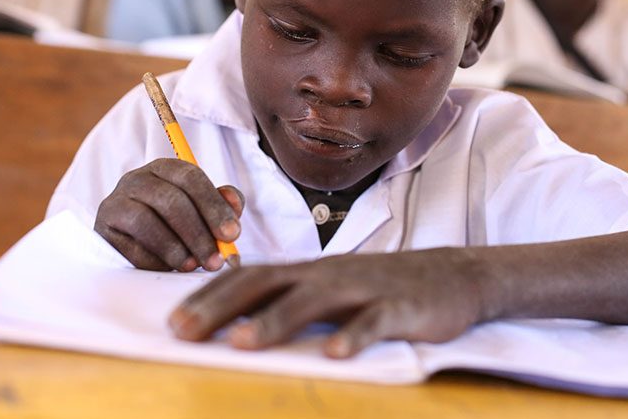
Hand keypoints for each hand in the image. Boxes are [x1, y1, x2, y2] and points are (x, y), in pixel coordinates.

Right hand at [95, 158, 243, 271]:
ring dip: (176, 249)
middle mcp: (137, 179)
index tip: (232, 234)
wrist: (132, 245)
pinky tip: (167, 269)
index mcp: (165, 168)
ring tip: (193, 266)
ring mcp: (115, 202)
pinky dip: (152, 260)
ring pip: (147, 222)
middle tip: (216, 260)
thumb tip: (235, 206)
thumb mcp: (201, 210)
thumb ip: (222, 204)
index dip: (214, 206)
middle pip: (171, 200)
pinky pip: (128, 246)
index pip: (191, 177)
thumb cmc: (175, 225)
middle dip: (198, 233)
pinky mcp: (102, 229)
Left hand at [168, 247, 484, 357]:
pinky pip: (375, 321)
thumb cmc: (385, 289)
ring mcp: (365, 287)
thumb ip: (295, 302)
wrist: (455, 277)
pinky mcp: (400, 306)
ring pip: (314, 299)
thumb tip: (240, 322)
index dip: (210, 297)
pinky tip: (335, 355)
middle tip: (184, 332)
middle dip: (223, 306)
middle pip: (269, 283)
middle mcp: (330, 274)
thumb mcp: (336, 292)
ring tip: (243, 342)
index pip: (251, 278)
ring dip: (277, 320)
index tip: (172, 321)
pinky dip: (354, 335)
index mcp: (311, 272)